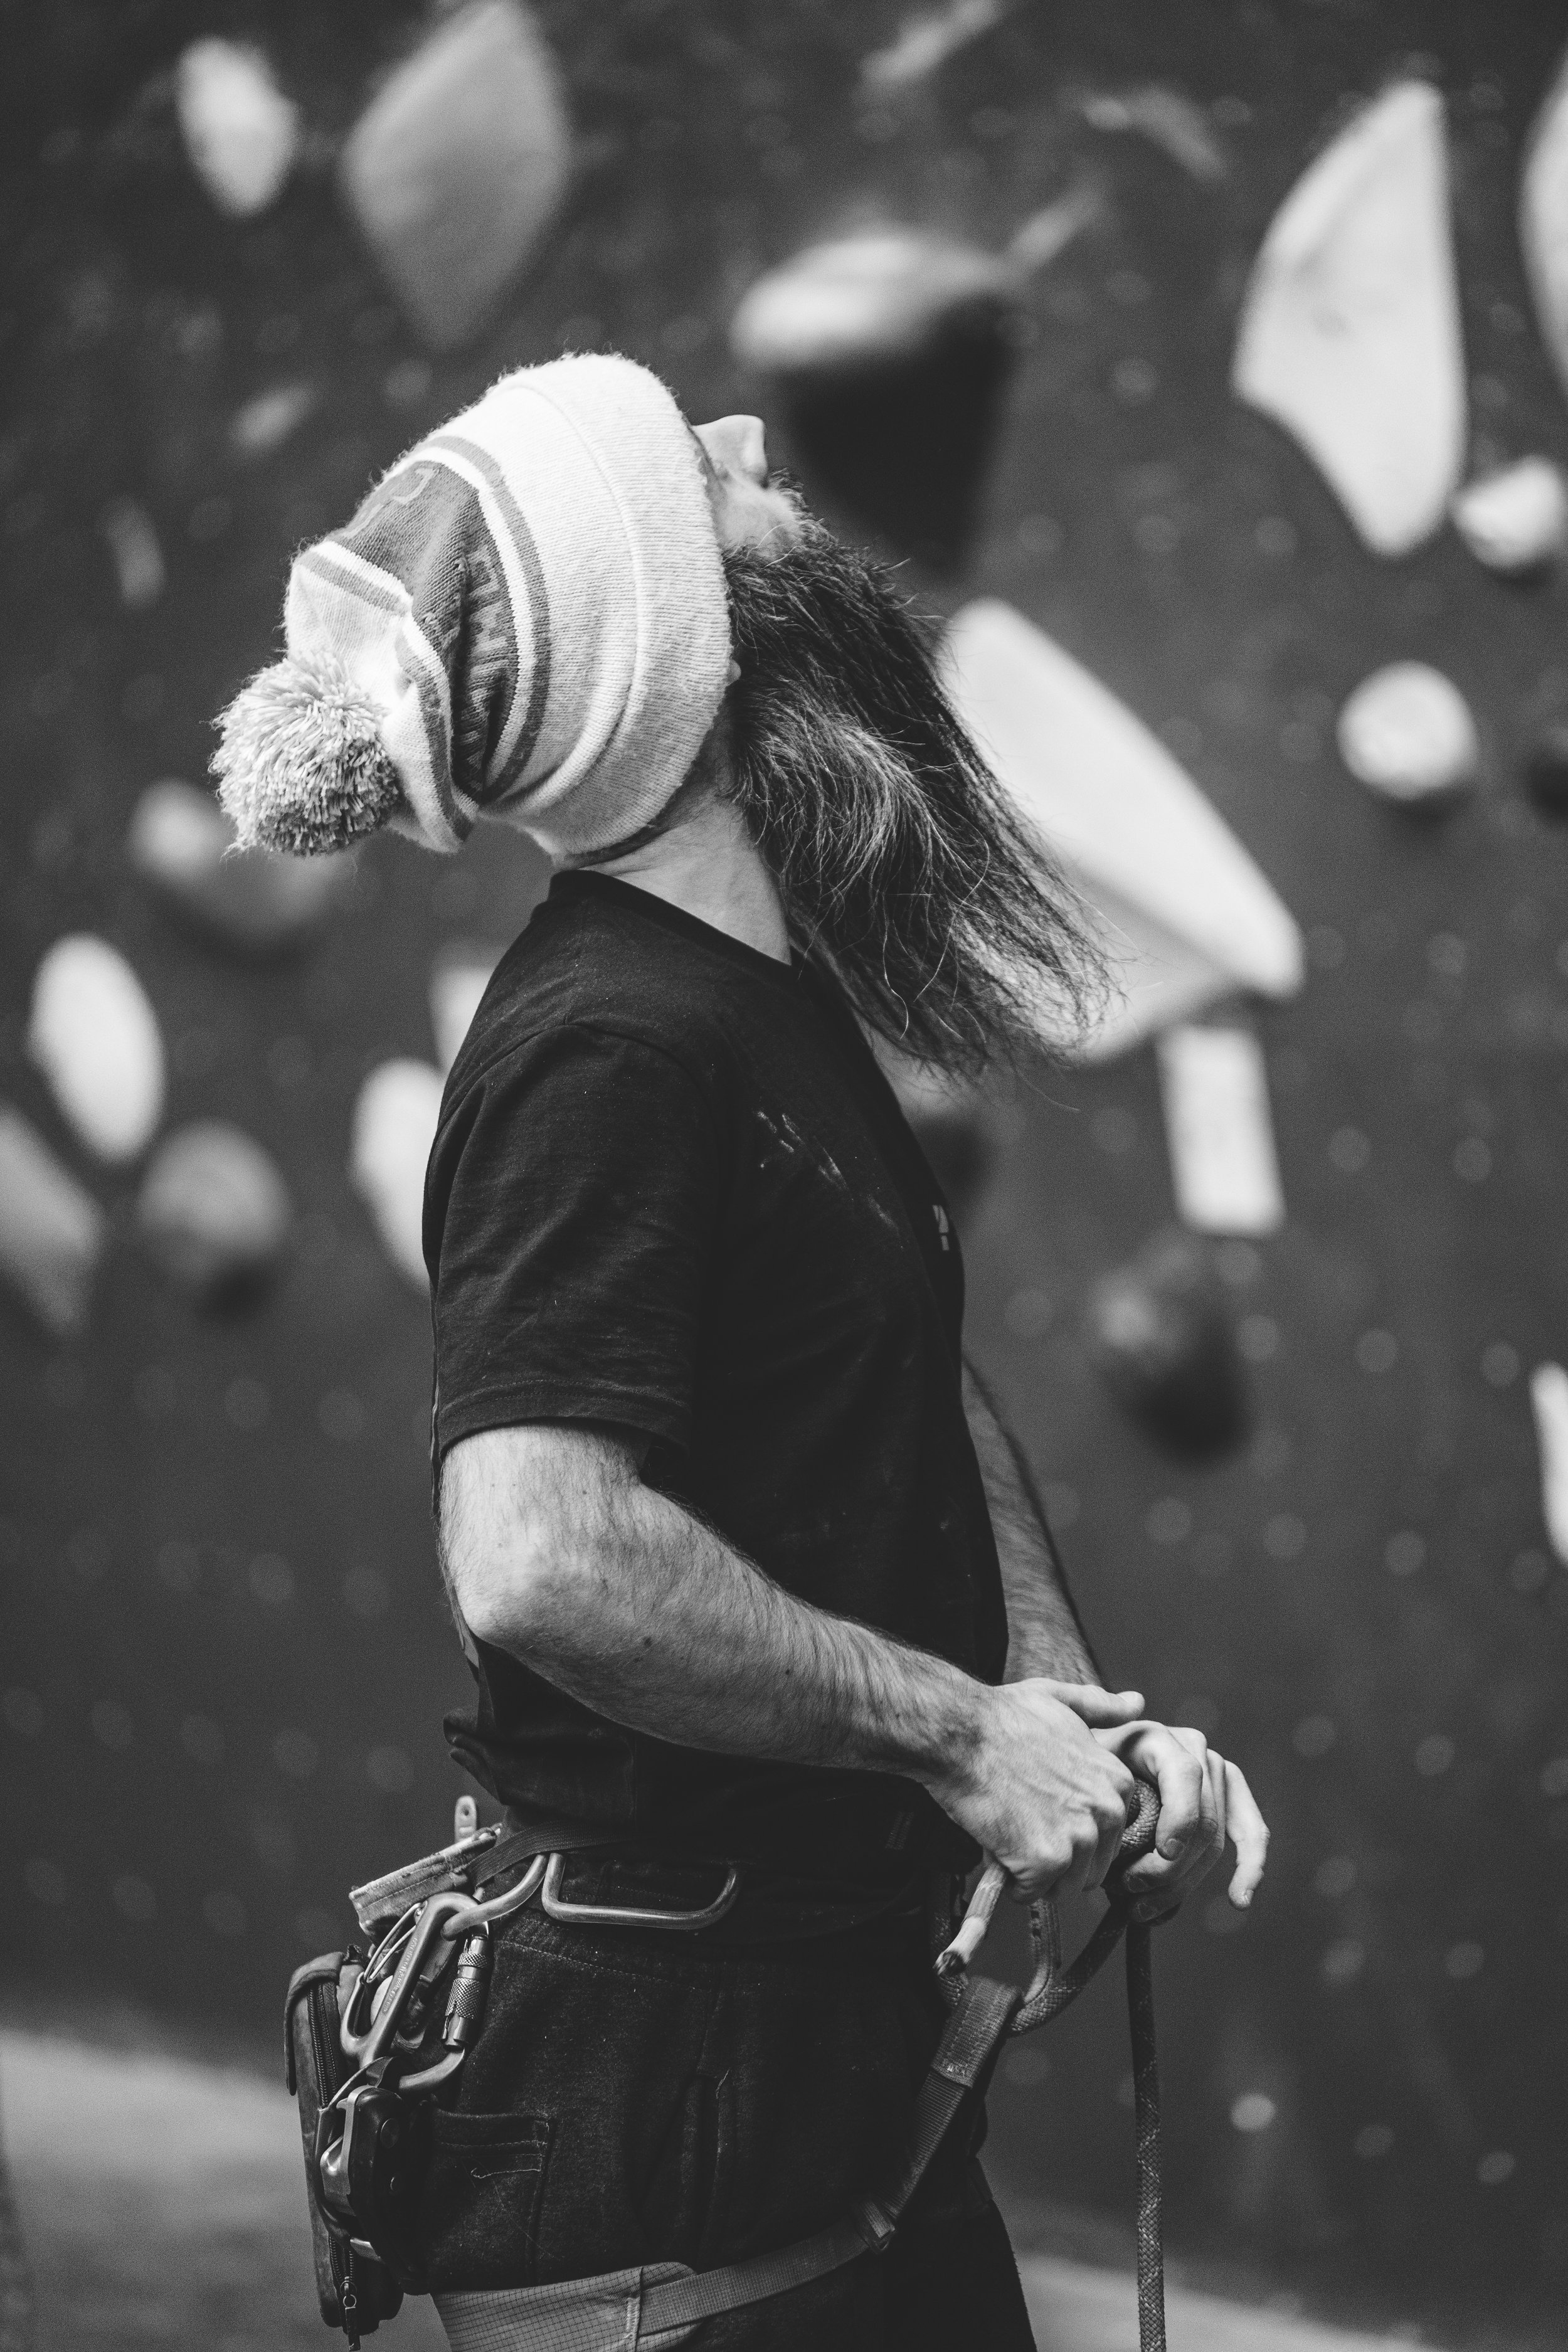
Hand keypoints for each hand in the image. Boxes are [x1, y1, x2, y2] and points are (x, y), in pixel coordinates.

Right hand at [927, 1679, 1144, 1899]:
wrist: (960, 1733)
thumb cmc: (1002, 1716)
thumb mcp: (1060, 1699)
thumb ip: (1102, 1707)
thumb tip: (1135, 1703)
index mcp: (1116, 1781)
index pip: (1109, 1836)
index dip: (1071, 1831)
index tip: (1043, 1813)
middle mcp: (1106, 1811)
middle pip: (1091, 1867)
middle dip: (1058, 1859)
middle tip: (1023, 1827)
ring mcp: (1079, 1837)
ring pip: (1065, 1885)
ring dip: (1035, 1873)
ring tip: (1011, 1837)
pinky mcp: (1047, 1860)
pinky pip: (1033, 1893)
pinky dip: (1011, 1881)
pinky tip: (998, 1848)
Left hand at [1094, 1719, 1268, 1921]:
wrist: (1089, 1769)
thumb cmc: (1078, 1775)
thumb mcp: (1078, 1773)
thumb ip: (1093, 1782)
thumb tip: (1120, 1825)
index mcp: (1157, 1738)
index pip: (1184, 1776)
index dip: (1178, 1819)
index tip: (1161, 1854)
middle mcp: (1194, 1748)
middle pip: (1201, 1820)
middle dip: (1169, 1869)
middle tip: (1130, 1899)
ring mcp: (1215, 1771)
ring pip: (1216, 1840)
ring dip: (1185, 1884)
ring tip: (1145, 1911)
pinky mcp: (1229, 1795)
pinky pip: (1251, 1830)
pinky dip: (1249, 1867)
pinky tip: (1239, 1899)